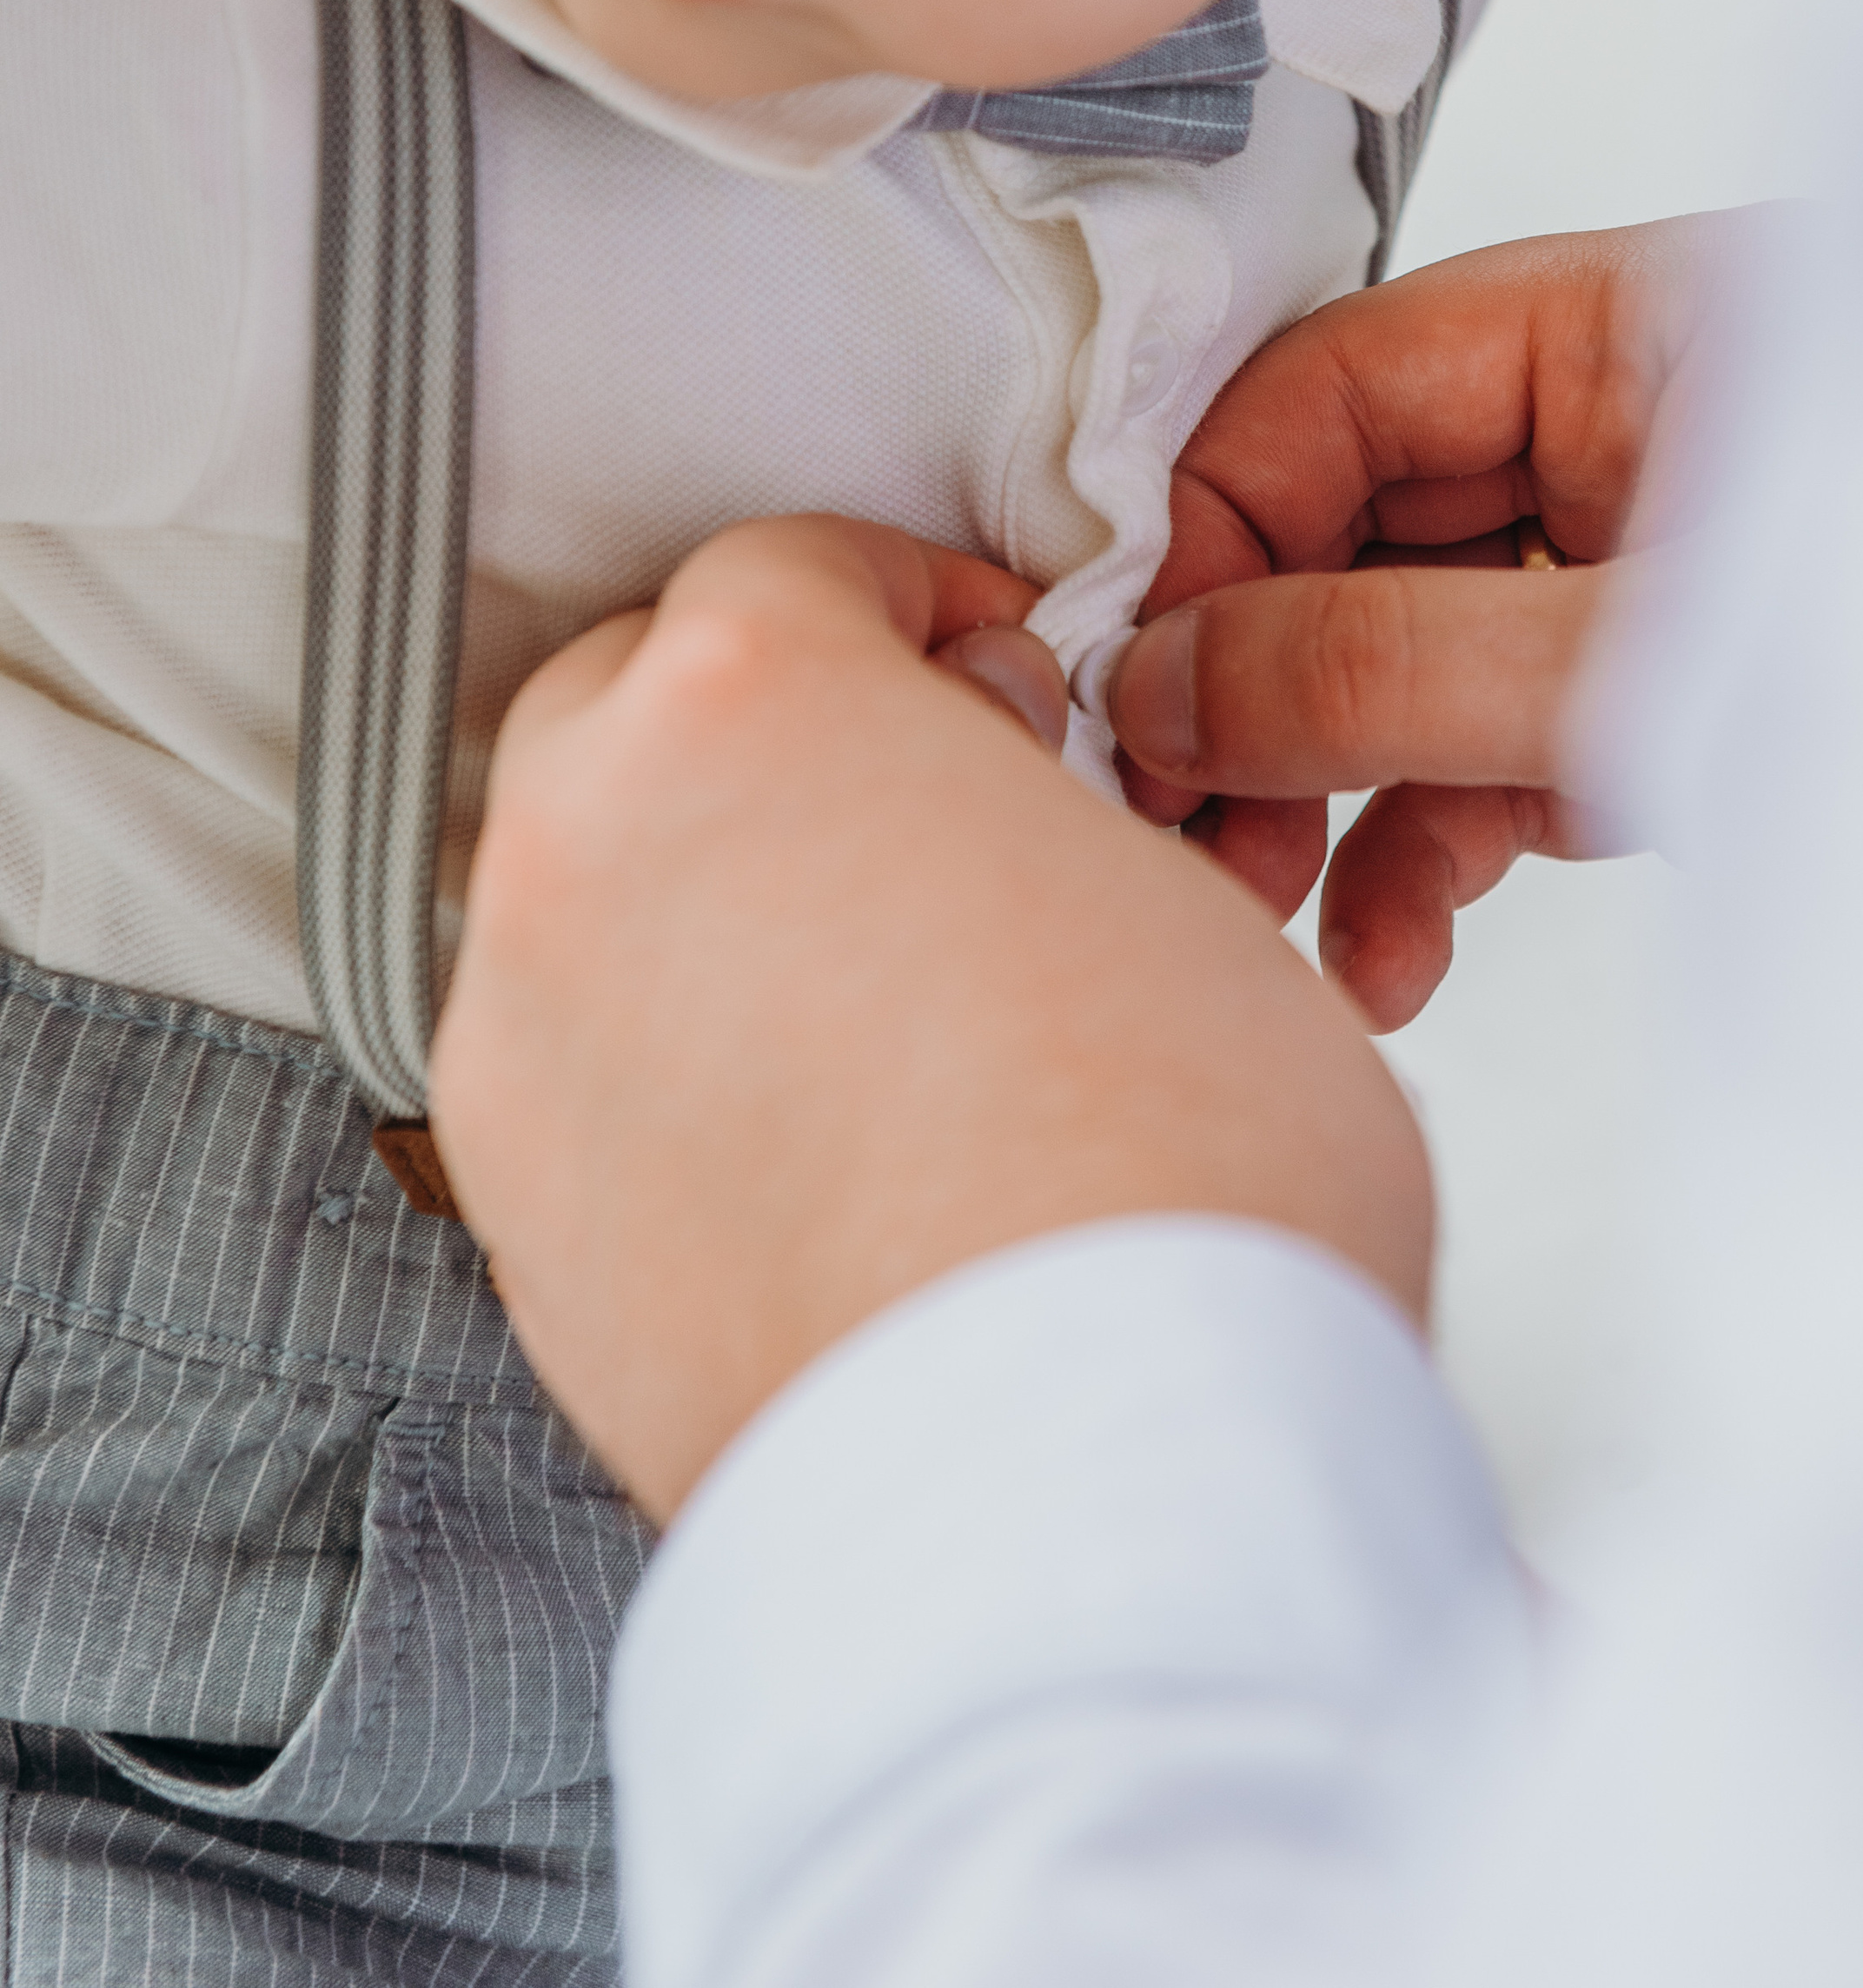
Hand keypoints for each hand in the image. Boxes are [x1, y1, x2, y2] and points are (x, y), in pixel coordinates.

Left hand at [431, 515, 1431, 1521]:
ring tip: (853, 987)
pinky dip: (655, 1060)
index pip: (788, 564)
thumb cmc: (1168, 1172)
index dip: (909, 599)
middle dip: (760, 722)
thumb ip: (1017, 791)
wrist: (1087, 1479)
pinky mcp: (512, 1218)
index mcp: (746, 703)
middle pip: (630, 699)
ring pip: (579, 892)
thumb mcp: (1160, 884)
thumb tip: (975, 786)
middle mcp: (586, 845)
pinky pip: (569, 1070)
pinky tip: (793, 1131)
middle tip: (908, 799)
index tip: (981, 669)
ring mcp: (521, 1037)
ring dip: (695, 895)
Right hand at [1111, 218, 1753, 1027]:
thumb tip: (1170, 682)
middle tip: (1180, 826)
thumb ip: (1389, 665)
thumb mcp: (1641, 660)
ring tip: (1274, 919)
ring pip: (1402, 647)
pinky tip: (1391, 948)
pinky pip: (1486, 735)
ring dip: (1325, 793)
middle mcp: (1606, 423)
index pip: (1325, 398)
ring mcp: (1625, 552)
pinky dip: (1425, 841)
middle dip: (1256, 690)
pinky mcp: (1646, 670)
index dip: (1210, 539)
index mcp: (1611, 327)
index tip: (1135, 686)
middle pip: (1345, 526)